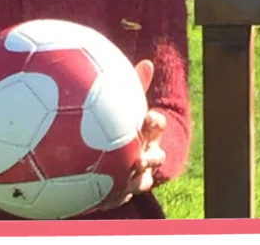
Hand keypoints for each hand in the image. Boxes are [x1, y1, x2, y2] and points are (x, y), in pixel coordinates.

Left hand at [105, 60, 166, 208]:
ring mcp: (140, 174)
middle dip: (151, 157)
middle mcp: (148, 153)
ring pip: (144, 180)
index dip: (154, 122)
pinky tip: (103, 196)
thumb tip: (147, 62)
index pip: (157, 125)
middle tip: (139, 156)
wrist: (120, 156)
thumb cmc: (122, 125)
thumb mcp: (126, 106)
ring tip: (125, 180)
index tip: (147, 118)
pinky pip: (123, 196)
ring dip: (137, 180)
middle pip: (157, 156)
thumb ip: (134, 87)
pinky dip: (116, 196)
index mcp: (148, 132)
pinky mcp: (126, 192)